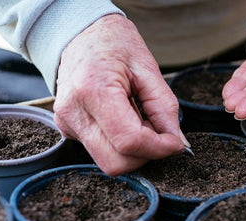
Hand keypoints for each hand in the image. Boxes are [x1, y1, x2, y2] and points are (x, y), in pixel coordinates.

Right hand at [53, 14, 187, 175]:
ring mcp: (67, 124)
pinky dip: (122, 144)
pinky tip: (127, 119)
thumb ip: (165, 108)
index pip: (130, 141)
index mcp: (94, 90)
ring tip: (141, 119)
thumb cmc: (114, 43)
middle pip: (116, 163)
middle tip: (159, 131)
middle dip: (146, 154)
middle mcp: (74, 112)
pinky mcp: (68, 129)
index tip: (176, 142)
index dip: (159, 148)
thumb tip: (178, 142)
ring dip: (135, 150)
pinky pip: (102, 151)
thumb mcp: (148, 68)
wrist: (79, 32)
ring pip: (109, 162)